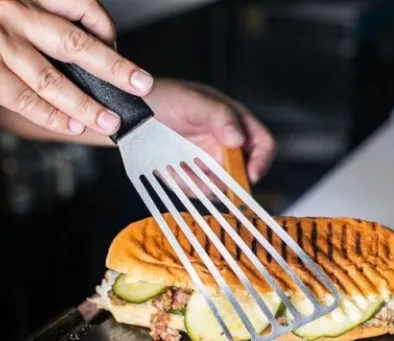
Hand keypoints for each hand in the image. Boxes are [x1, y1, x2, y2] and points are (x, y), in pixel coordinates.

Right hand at [0, 0, 153, 135]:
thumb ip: (27, 27)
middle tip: (140, 83)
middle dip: (114, 66)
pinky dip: (53, 116)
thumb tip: (72, 59)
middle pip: (76, 42)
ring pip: (55, 78)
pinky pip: (29, 99)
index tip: (118, 48)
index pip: (75, 5)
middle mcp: (11, 10)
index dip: (103, 27)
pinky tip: (72, 125)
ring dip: (87, 103)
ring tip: (110, 119)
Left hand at [144, 79, 275, 183]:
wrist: (130, 112)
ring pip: (220, 187)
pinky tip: (171, 171)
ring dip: (202, 185)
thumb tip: (239, 139)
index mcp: (234, 121)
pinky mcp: (192, 175)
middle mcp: (226, 143)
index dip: (260, 161)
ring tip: (179, 170)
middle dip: (226, 182)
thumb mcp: (191, 101)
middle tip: (205, 180)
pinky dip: (186, 186)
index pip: (262, 144)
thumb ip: (219, 117)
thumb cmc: (161, 97)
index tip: (249, 175)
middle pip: (243, 173)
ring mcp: (209, 161)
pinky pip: (198, 190)